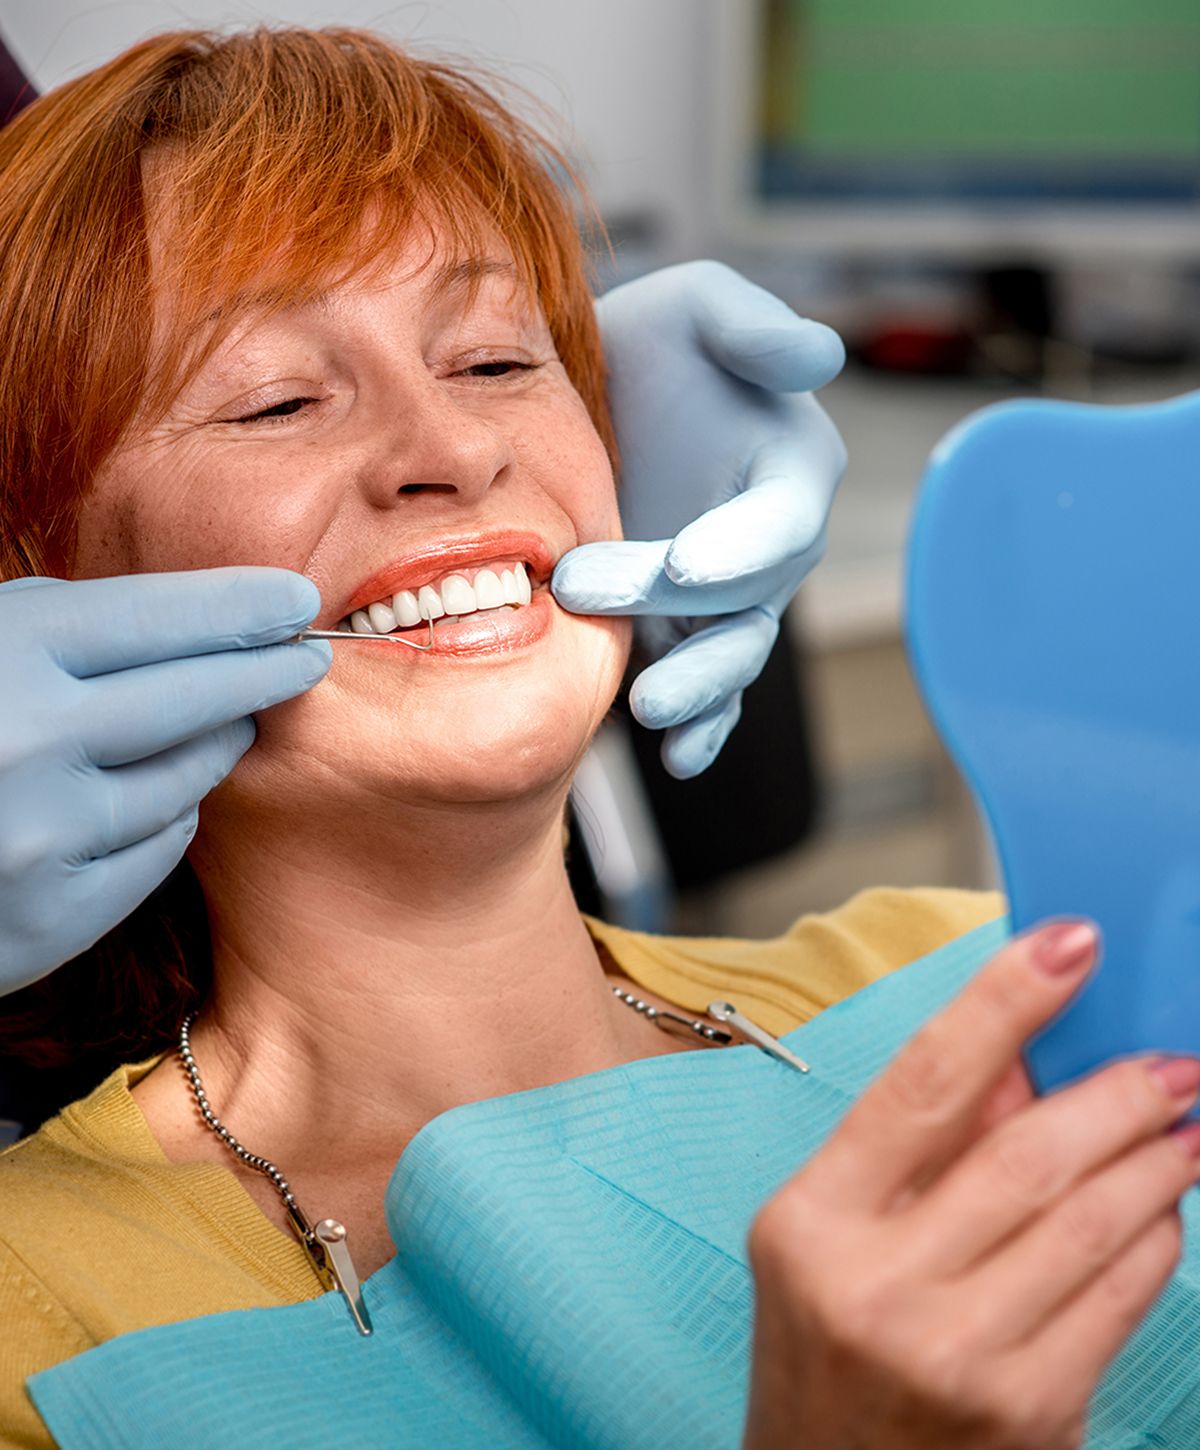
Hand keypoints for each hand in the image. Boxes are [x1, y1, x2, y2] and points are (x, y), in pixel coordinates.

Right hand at [0, 567, 329, 993]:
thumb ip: (53, 630)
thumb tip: (196, 621)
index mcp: (4, 656)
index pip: (161, 617)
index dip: (240, 607)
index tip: (295, 601)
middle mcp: (28, 744)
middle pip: (196, 697)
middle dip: (265, 672)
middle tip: (306, 657)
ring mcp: (44, 840)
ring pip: (186, 780)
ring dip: (217, 744)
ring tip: (234, 720)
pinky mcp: (50, 920)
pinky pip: (156, 851)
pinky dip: (169, 816)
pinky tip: (171, 796)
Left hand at [552, 260, 845, 777]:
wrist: (594, 399)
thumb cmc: (655, 343)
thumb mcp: (696, 307)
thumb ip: (753, 330)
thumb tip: (819, 356)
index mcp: (790, 469)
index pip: (781, 520)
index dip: (741, 547)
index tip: (684, 564)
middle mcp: (770, 544)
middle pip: (747, 598)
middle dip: (681, 612)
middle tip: (587, 593)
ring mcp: (728, 597)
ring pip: (731, 656)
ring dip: (698, 689)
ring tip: (650, 711)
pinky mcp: (684, 631)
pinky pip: (707, 688)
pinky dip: (701, 728)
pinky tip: (677, 757)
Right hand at [744, 921, 1199, 1449]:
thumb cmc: (826, 1350)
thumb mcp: (834, 1235)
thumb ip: (921, 1144)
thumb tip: (1026, 1053)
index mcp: (812, 1220)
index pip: (922, 1082)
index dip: (1003, 1001)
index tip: (1068, 942)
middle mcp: (876, 1286)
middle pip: (1027, 1154)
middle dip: (1117, 1093)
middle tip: (1171, 1060)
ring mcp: (955, 1355)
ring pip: (1090, 1222)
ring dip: (1155, 1159)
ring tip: (1185, 1120)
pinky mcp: (1028, 1412)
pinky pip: (1119, 1297)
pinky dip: (1154, 1238)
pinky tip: (1163, 1207)